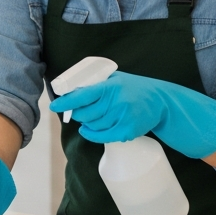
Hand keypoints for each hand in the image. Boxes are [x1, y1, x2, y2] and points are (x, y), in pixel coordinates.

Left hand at [47, 71, 215, 157]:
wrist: (161, 101)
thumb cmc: (134, 88)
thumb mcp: (116, 78)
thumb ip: (96, 82)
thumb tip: (70, 90)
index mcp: (111, 86)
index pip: (83, 95)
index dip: (66, 102)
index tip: (54, 105)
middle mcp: (116, 101)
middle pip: (85, 114)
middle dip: (76, 114)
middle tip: (75, 112)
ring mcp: (122, 117)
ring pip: (92, 125)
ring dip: (86, 123)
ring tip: (89, 118)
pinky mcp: (127, 131)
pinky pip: (101, 136)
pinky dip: (91, 134)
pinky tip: (88, 130)